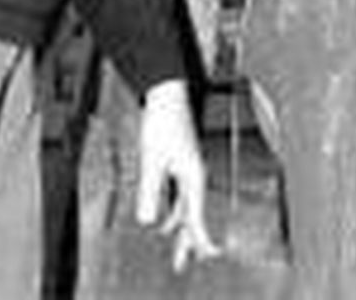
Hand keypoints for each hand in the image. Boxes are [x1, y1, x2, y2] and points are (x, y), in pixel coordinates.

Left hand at [136, 79, 220, 272]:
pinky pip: (181, 197)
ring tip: (179, 250)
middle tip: (184, 263)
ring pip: (188, 207)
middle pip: (194, 214)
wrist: (167, 92)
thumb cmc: (162, 120)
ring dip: (182, 229)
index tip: (207, 253)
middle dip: (191, 241)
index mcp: (193, 175)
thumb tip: (148, 221)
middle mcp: (195, 174)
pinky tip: (165, 221)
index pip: (197, 214)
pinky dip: (175, 213)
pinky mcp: (181, 164)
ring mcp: (189, 169)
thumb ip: (151, 190)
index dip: (200, 237)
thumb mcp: (152, 159)